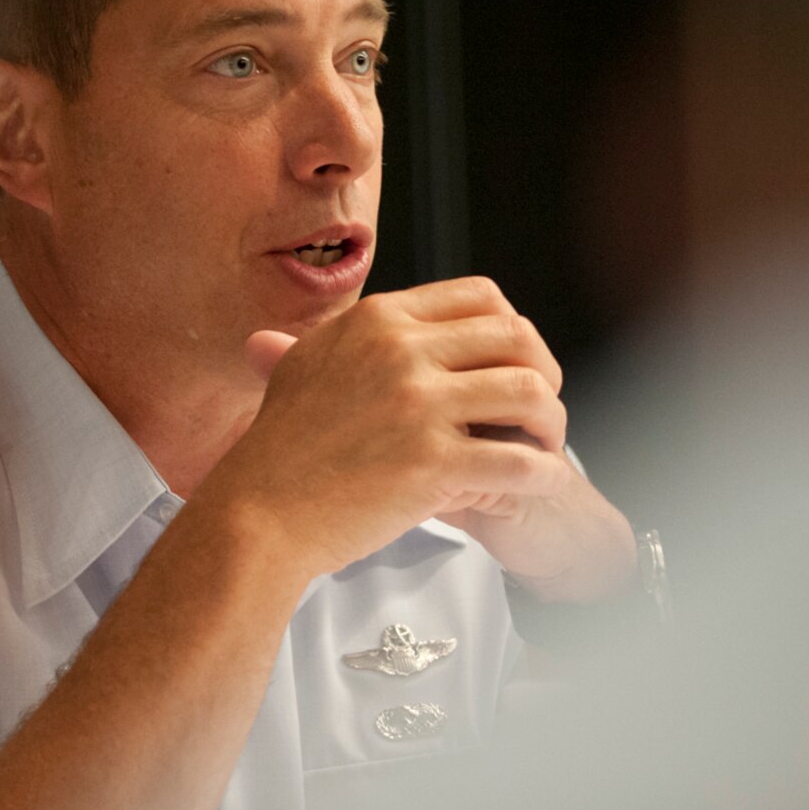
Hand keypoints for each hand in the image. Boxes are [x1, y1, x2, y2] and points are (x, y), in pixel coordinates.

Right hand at [214, 277, 631, 597]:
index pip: (482, 296)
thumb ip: (348, 337)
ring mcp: (418, 407)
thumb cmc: (279, 448)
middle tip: (541, 406)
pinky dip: (545, 473)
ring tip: (544, 446)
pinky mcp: (431, 464)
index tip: (516, 361)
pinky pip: (520, 461)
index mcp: (379, 320)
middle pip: (517, 338)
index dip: (513, 328)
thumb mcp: (306, 364)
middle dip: (545, 371)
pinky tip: (542, 482)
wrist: (257, 513)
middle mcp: (402, 352)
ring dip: (551, 421)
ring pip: (530, 393)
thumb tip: (376, 324)